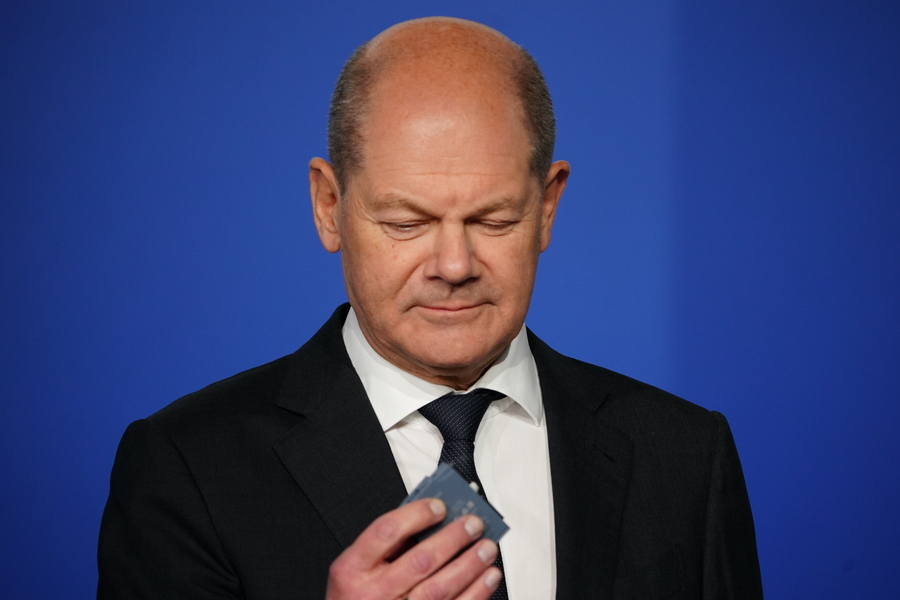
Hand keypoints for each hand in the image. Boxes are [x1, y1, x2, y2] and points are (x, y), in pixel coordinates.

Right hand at [325, 498, 501, 599]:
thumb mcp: (357, 567)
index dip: (416, 514)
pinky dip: (477, 592)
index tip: (439, 506)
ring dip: (469, 565)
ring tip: (486, 548)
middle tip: (473, 524)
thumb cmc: (357, 597)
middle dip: (453, 538)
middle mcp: (374, 593)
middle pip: (420, 560)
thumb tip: (431, 521)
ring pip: (440, 589)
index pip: (386, 531)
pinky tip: (487, 577)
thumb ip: (387, 544)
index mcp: (352, 570)